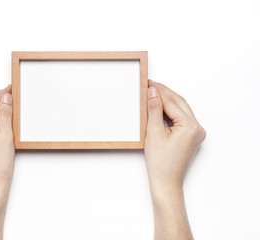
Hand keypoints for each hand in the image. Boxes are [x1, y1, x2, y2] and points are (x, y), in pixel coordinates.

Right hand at [145, 80, 204, 239]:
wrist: (166, 183)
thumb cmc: (160, 163)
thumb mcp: (154, 133)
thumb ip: (154, 109)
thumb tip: (153, 92)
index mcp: (191, 126)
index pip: (172, 102)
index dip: (159, 91)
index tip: (147, 82)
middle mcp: (197, 128)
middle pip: (179, 103)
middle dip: (164, 92)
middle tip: (149, 84)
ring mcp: (196, 132)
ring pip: (180, 109)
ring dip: (167, 100)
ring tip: (152, 92)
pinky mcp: (191, 136)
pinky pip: (181, 117)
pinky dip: (170, 110)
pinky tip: (160, 106)